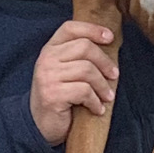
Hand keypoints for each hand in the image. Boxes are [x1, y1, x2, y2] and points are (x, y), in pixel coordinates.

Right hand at [29, 21, 118, 145]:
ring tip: (108, 96)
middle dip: (105, 62)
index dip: (92, 29)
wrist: (39, 125)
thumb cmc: (59, 94)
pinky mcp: (53, 95)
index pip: (71, 28)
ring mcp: (48, 76)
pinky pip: (84, 91)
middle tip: (114, 75)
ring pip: (87, 70)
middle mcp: (47, 58)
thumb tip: (109, 42)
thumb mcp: (65, 69)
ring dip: (103, 86)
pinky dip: (95, 101)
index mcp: (50, 48)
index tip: (110, 38)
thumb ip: (78, 55)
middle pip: (84, 47)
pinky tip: (97, 109)